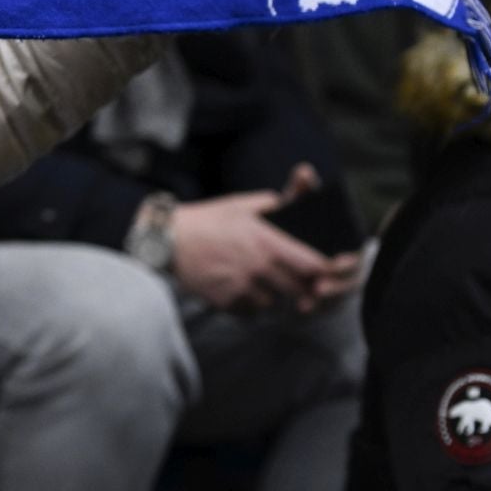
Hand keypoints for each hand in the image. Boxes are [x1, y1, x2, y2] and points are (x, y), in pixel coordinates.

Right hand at [168, 164, 353, 313]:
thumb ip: (280, 198)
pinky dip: (250, 304)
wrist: (167, 239)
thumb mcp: (245, 204)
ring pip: (276, 304)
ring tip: (261, 282)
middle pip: (300, 291)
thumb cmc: (209, 219)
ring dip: (274, 297)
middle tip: (295, 280)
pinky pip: (251, 312)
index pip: (315, 267)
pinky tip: (240, 288)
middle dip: (301, 287)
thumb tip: (305, 177)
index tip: (320, 270)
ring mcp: (242, 288)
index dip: (323, 272)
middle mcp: (258, 268)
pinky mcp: (226, 302)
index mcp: (267, 242)